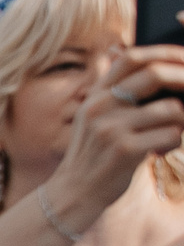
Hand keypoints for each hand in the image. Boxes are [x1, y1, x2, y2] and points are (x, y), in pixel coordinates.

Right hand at [52, 46, 183, 230]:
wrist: (73, 193)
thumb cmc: (93, 154)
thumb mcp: (94, 118)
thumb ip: (114, 92)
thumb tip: (135, 59)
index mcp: (96, 95)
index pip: (131, 57)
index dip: (162, 52)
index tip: (183, 56)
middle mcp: (101, 107)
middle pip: (155, 75)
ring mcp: (112, 128)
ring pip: (171, 108)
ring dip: (181, 122)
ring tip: (171, 134)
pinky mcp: (126, 150)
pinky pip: (171, 135)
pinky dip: (174, 143)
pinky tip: (159, 152)